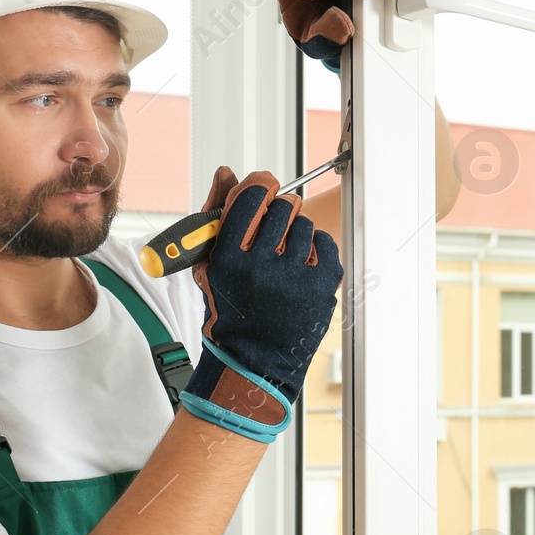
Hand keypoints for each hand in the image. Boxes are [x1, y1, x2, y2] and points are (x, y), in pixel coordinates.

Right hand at [181, 166, 343, 441]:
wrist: (253, 361)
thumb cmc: (229, 311)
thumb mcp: (208, 264)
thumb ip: (216, 214)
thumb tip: (228, 172)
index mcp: (229, 257)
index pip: (253, 195)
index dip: (260, 184)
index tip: (263, 188)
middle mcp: (262, 265)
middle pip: (283, 206)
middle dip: (278, 213)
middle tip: (272, 233)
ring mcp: (296, 276)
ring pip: (305, 225)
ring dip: (295, 234)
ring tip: (285, 259)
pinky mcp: (322, 285)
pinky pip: (326, 242)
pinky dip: (316, 249)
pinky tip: (302, 266)